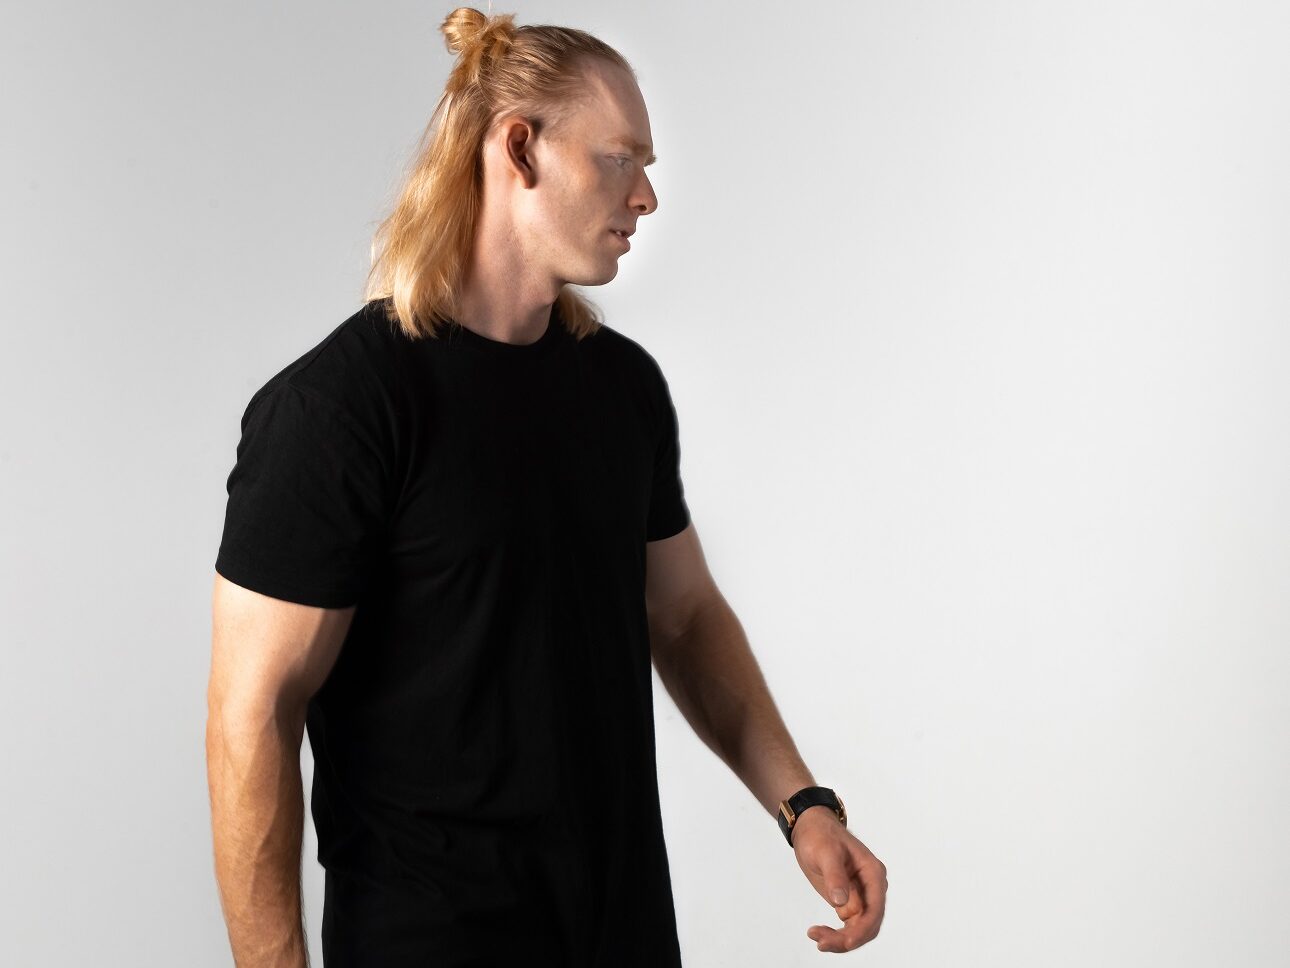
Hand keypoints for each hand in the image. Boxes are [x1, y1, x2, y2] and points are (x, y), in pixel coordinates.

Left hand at [790, 806, 886, 952]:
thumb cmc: (820, 834)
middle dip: (848, 938)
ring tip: (816, 936)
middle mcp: (871, 887)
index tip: (845, 941)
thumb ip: (835, 876)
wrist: (810, 828)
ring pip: (858, 928)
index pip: (875, 909)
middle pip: (868, 924)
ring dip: (840, 939)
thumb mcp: (826, 852)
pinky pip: (848, 925)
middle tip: (822, 942)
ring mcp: (861, 895)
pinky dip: (835, 933)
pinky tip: (818, 933)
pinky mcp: (849, 901)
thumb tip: (841, 903)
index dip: (862, 929)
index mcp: (873, 873)